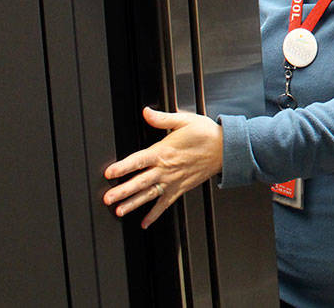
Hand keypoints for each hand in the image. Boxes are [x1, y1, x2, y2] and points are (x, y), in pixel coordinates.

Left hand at [102, 106, 223, 227]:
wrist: (226, 149)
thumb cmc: (207, 134)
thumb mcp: (185, 120)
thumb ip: (163, 118)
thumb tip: (146, 112)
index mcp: (163, 151)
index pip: (139, 160)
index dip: (123, 167)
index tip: (110, 173)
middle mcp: (166, 169)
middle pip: (140, 181)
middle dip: (122, 191)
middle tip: (107, 198)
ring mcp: (173, 181)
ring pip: (149, 194)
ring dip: (133, 204)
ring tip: (119, 211)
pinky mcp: (180, 188)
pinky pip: (165, 204)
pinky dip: (155, 214)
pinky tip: (145, 223)